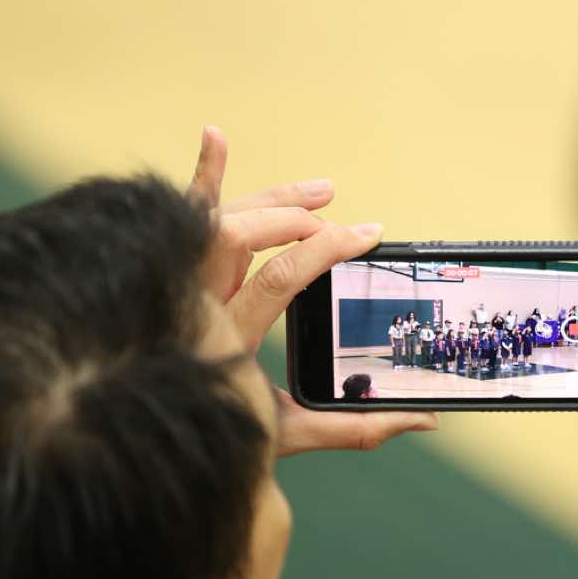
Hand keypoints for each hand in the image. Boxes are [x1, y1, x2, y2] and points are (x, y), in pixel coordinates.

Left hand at [188, 127, 437, 455]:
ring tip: (322, 190)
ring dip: (270, 198)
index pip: (279, 277)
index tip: (366, 235)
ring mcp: (177, 285)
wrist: (151, 440)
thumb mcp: (289, 435)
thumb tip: (426, 419)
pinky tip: (216, 137)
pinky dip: (201, 179)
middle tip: (341, 223)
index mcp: (227, 341)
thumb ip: (354, 426)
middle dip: (296, 220)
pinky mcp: (170, 273)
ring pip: (215, 221)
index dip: (325, 249)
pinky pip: (181, 219)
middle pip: (241, 236)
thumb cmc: (223, 437)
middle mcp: (196, 305)